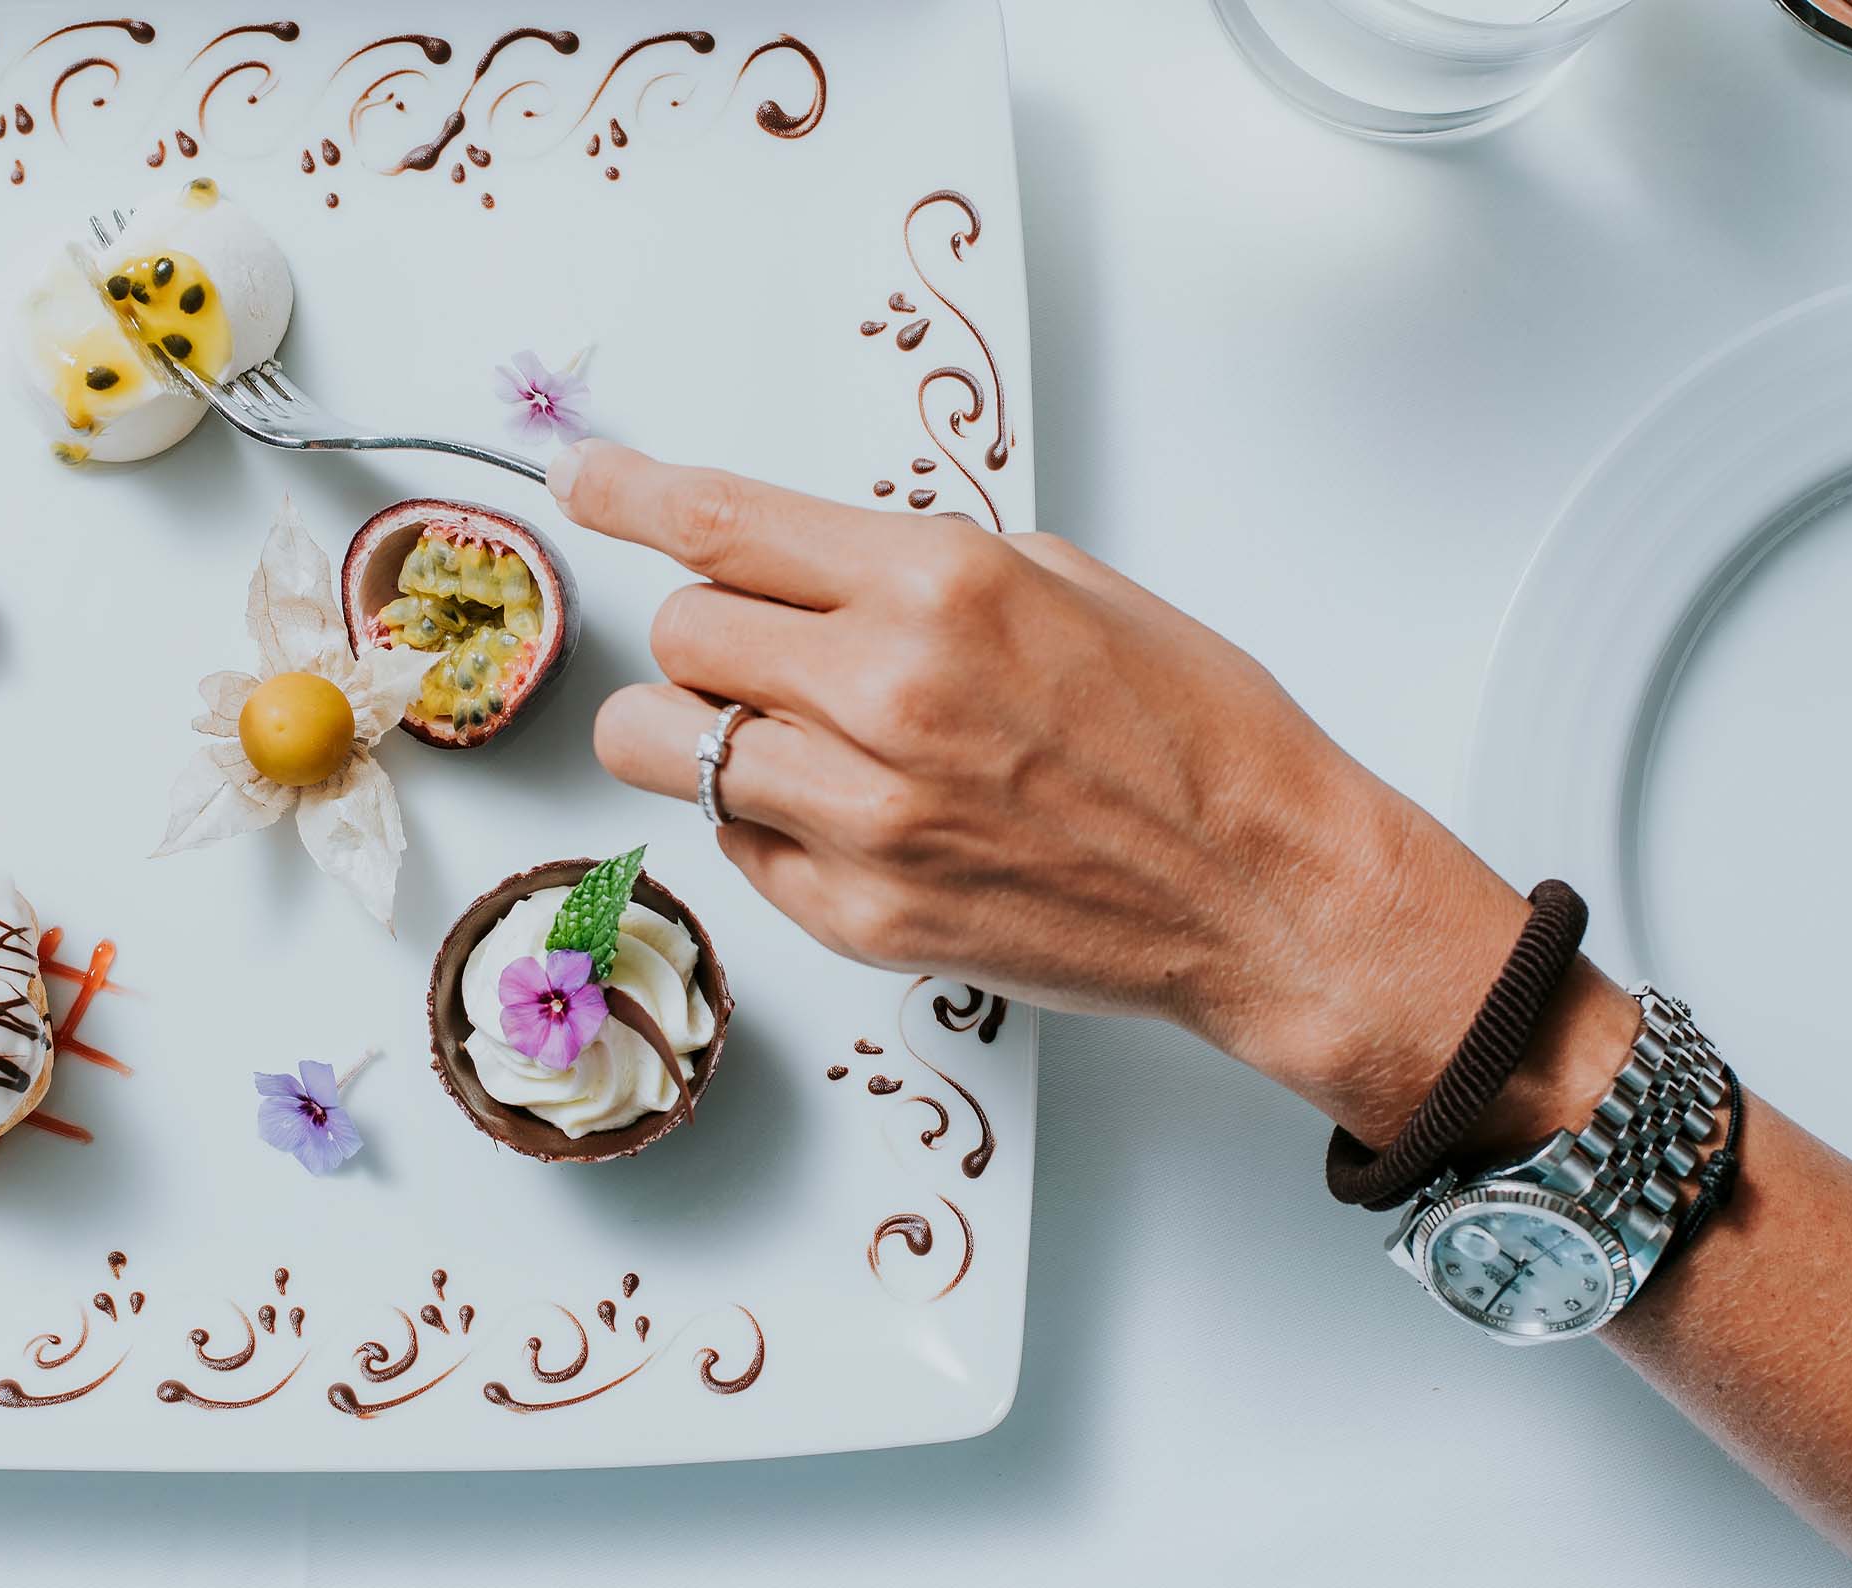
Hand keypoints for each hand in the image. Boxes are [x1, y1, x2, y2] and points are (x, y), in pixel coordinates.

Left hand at [550, 441, 1629, 1147]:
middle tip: (759, 645)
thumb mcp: (1062, 585)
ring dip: (694, 730)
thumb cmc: (1192, 733)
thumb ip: (913, 568)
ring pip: (663, 747)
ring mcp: (863, 818)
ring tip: (774, 733)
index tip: (584, 479)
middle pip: (680, 632)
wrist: (1267, 889)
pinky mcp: (859, 918)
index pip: (721, 523)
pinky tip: (850, 813)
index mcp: (939, 585)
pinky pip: (736, 846)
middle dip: (703, 629)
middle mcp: (885, 694)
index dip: (628, 492)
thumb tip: (798, 564)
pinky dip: (764, 821)